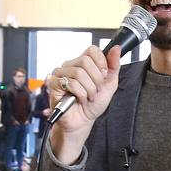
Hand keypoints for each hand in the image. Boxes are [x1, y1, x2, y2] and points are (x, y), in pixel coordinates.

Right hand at [46, 44, 121, 161]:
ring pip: (79, 73)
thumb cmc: (93, 104)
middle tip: (94, 91)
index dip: (101, 62)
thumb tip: (117, 48)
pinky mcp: (53, 84)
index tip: (103, 76)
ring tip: (87, 96)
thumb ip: (114, 66)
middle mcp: (70, 65)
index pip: (92, 50)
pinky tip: (79, 99)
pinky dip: (80, 94)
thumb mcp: (109, 84)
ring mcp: (60, 74)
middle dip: (96, 80)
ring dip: (89, 89)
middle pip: (85, 61)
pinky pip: (70, 83)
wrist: (83, 121)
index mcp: (83, 63)